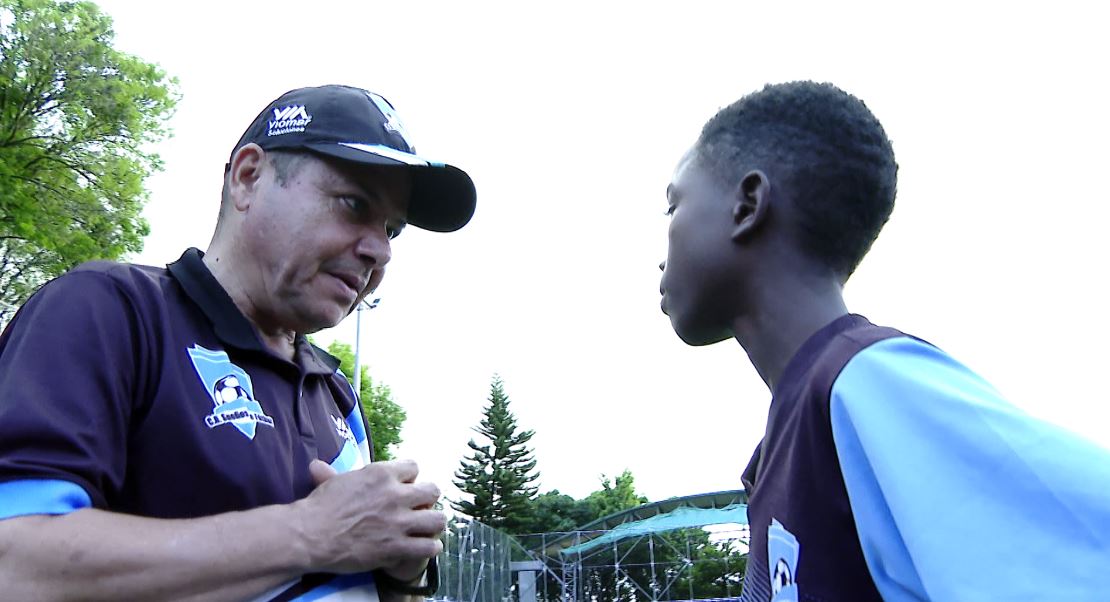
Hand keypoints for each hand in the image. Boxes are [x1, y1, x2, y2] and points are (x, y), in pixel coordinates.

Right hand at [296, 459, 445, 574]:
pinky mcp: (397, 547)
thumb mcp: (331, 483)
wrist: (310, 536)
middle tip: (419, 507)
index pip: (414, 467)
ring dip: (433, 523)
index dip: (409, 478)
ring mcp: (399, 522)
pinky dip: (430, 547)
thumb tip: (317, 465)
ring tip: (427, 528)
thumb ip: (334, 473)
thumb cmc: (317, 508)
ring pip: (438, 519)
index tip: (403, 487)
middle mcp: (395, 495)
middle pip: (432, 491)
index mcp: (381, 474)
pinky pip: (430, 546)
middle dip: (428, 498)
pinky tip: (425, 546)